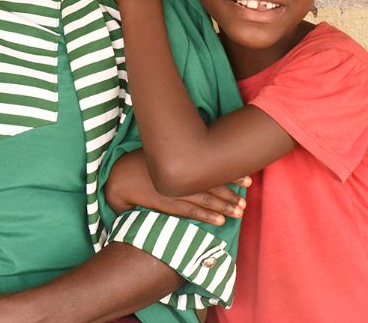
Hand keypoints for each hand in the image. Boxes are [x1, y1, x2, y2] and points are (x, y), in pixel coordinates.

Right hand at [105, 150, 247, 225]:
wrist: (120, 178)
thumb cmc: (140, 162)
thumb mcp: (161, 150)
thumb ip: (180, 150)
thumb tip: (201, 146)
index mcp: (180, 159)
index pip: (212, 167)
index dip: (231, 174)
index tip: (247, 180)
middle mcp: (180, 174)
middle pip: (213, 185)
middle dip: (231, 193)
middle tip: (246, 200)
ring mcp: (174, 191)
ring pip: (205, 200)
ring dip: (224, 207)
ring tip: (239, 212)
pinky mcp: (167, 204)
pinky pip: (191, 212)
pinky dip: (207, 217)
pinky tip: (220, 221)